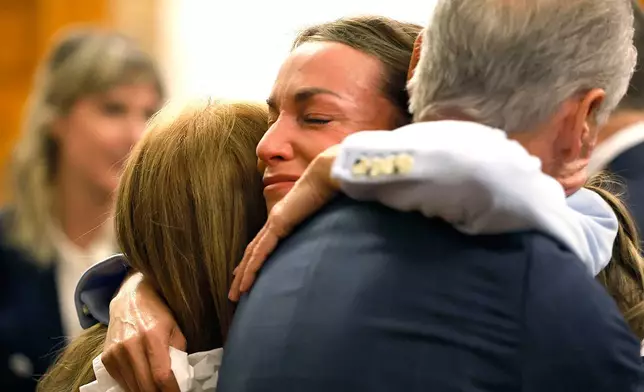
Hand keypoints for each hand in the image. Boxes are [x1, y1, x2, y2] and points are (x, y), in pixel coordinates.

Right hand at [102, 272, 185, 391]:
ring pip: (132, 386)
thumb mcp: (174, 328)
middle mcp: (131, 345)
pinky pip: (121, 381)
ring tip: (157, 389)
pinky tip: (142, 382)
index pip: (161, 375)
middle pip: (145, 385)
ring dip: (145, 391)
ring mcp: (116, 352)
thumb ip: (178, 352)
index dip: (171, 391)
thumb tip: (181, 378)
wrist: (129, 299)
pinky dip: (133, 386)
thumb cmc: (157, 312)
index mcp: (152, 336)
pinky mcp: (106, 357)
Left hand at [229, 145, 340, 301]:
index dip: (254, 258)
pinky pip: (260, 252)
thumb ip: (325, 226)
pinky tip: (245, 284)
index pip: (265, 242)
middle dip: (243, 272)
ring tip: (235, 294)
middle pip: (253, 251)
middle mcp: (276, 220)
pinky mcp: (277, 225)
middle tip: (235, 291)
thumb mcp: (327, 214)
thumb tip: (335, 237)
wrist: (327, 175)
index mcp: (285, 217)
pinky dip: (251, 269)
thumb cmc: (332, 190)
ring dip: (242, 276)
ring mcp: (275, 222)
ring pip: (252, 255)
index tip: (246, 272)